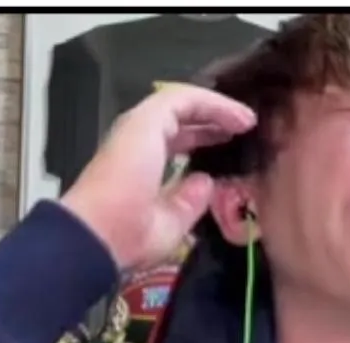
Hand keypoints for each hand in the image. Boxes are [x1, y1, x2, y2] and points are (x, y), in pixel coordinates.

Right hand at [59, 84, 255, 271]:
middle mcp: (138, 143)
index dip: (204, 144)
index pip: (175, 146)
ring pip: (185, 105)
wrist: (101, 233)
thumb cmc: (130, 236)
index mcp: (141, 167)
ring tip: (247, 119)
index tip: (230, 150)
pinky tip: (238, 116)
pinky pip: (186, 99)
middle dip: (213, 124)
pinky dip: (215, 104)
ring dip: (219, 109)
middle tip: (243, 129)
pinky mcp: (147, 119)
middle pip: (181, 123)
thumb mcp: (171, 224)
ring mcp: (140, 128)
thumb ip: (189, 201)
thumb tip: (205, 181)